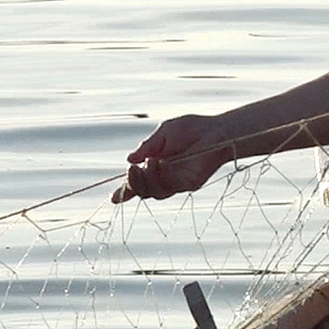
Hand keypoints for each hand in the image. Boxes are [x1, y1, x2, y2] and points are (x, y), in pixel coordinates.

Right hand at [111, 115, 230, 202]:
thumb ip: (147, 147)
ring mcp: (176, 182)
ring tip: (151, 163)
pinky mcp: (189, 183)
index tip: (113, 199)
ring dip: (147, 180)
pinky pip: (171, 186)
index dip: (124, 191)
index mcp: (154, 165)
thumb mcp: (163, 134)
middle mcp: (164, 177)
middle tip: (132, 169)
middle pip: (142, 190)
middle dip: (133, 183)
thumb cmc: (191, 129)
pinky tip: (162, 163)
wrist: (215, 129)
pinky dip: (162, 177)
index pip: (137, 182)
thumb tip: (129, 159)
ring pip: (154, 192)